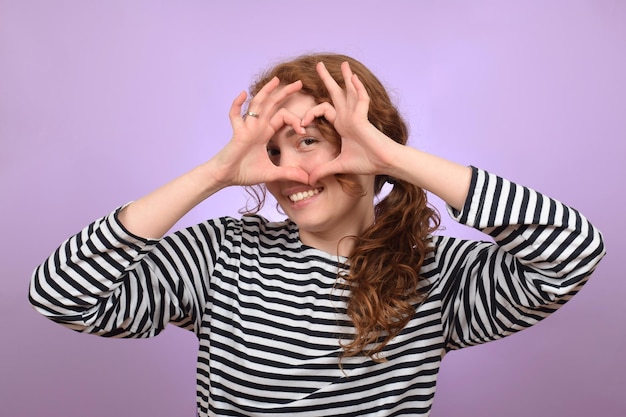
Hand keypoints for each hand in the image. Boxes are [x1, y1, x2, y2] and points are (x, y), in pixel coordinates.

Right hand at [210, 77, 308, 186]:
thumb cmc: (244, 173)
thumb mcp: (272, 173)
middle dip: (285, 93)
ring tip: (277, 79)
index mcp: (265, 133)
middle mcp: (257, 126)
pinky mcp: (237, 132)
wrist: (226, 177)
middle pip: (272, 104)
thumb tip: (308, 179)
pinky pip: (235, 115)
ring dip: (266, 91)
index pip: (283, 117)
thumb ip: (289, 173)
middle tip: (299, 83)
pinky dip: (237, 104)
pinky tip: (243, 94)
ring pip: (257, 104)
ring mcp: (247, 127)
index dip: (295, 120)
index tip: (304, 129)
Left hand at [301, 62, 397, 184]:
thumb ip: (324, 170)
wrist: (384, 163)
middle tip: (318, 65)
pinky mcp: (363, 119)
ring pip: (350, 91)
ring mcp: (357, 116)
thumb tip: (309, 180)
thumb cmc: (367, 162)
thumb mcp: (339, 165)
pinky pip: (361, 100)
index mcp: (342, 124)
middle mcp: (349, 117)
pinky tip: (353, 78)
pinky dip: (358, 89)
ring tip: (342, 64)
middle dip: (327, 79)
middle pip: (336, 93)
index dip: (310, 113)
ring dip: (346, 77)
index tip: (300, 124)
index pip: (323, 110)